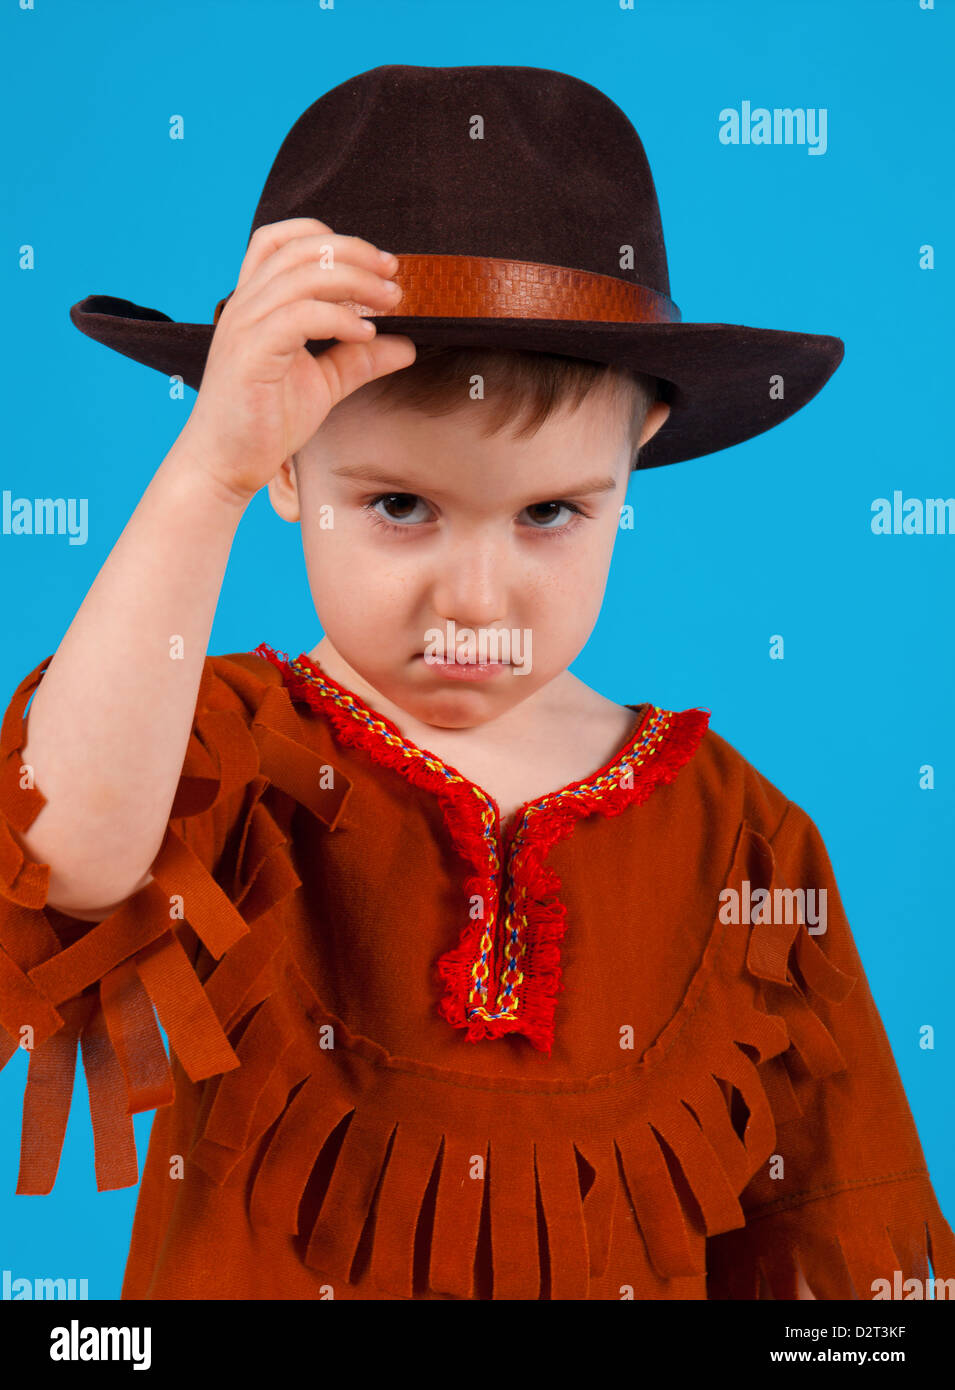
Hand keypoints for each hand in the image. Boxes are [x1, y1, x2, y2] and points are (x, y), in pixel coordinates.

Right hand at [178, 218, 416, 504]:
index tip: (376, 264)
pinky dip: (338, 318)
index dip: (331, 238)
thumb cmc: (266, 420)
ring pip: (303, 276)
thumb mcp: (324, 382)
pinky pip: (299, 317)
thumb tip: (407, 345)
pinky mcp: (251, 355)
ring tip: (389, 302)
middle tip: (394, 277)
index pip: (283, 239)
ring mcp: (245, 327)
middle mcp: (246, 305)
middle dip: (355, 254)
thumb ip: (359, 358)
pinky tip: (365, 333)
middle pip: (301, 249)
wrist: (226, 463)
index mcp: (257, 302)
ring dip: (355, 283)